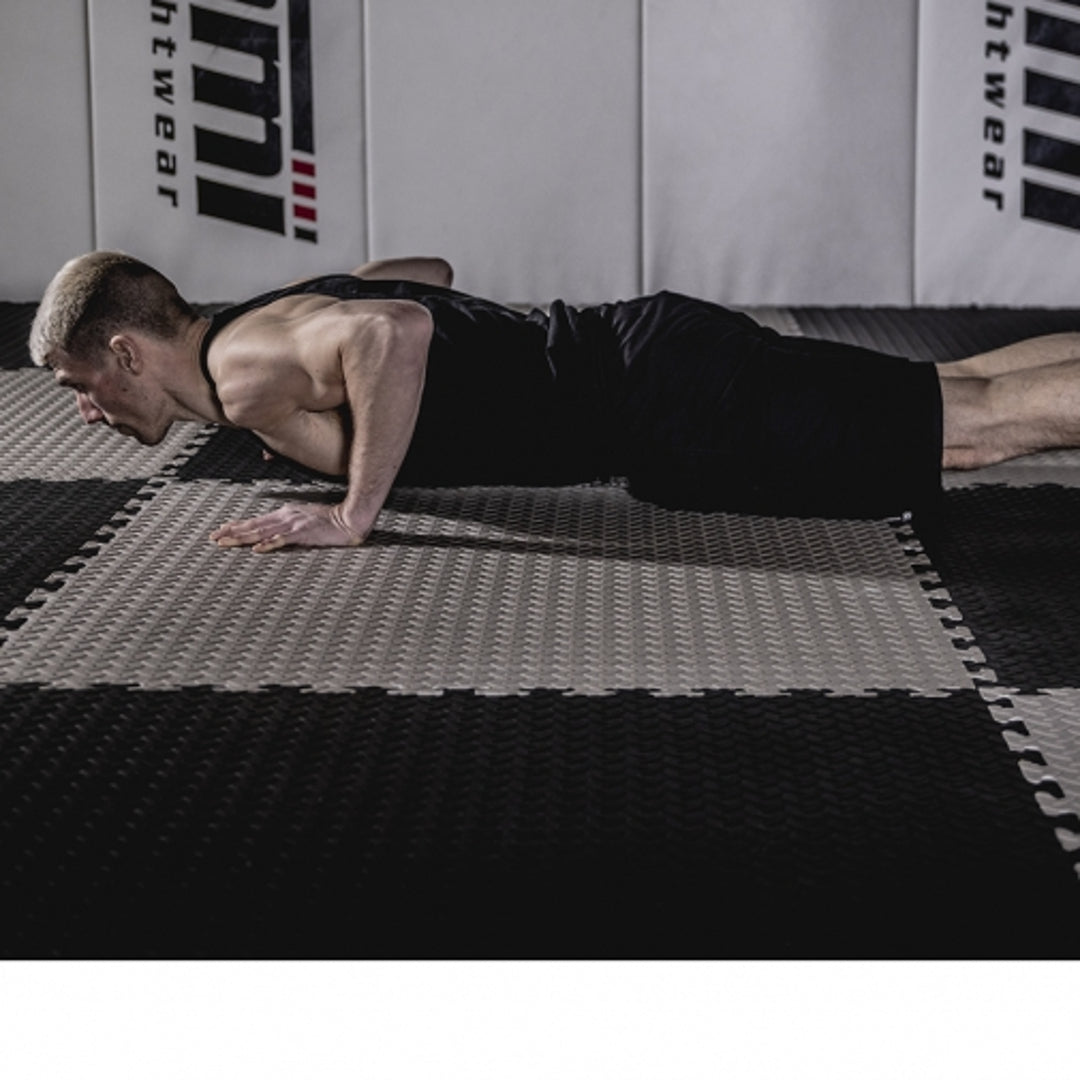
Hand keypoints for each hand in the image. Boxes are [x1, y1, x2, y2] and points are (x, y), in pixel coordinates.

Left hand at [209, 502, 365, 552]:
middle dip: (232, 532)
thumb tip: (274, 531)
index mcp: (285, 514)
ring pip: (262, 532)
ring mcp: (294, 524)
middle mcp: (286, 517)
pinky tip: (257, 549)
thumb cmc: (330, 522)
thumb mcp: (304, 520)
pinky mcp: (303, 534)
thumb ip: (289, 524)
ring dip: (242, 538)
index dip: (237, 525)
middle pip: (254, 526)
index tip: (222, 529)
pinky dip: (268, 544)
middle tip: (214, 537)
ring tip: (226, 542)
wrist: (349, 519)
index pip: (256, 521)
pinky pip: (282, 540)